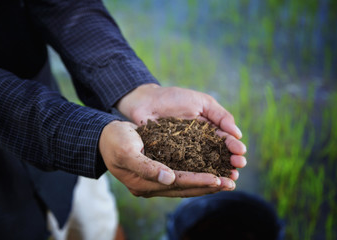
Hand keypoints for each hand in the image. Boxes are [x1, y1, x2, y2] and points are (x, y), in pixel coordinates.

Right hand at [99, 120, 236, 197]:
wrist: (105, 136)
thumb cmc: (114, 141)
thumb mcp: (127, 152)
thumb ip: (146, 167)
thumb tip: (169, 179)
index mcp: (144, 184)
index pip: (177, 184)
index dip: (198, 182)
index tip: (219, 180)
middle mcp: (152, 185)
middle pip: (185, 188)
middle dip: (208, 186)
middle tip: (230, 184)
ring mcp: (155, 180)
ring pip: (186, 184)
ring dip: (206, 182)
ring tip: (226, 180)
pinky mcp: (159, 171)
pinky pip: (182, 174)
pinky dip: (196, 173)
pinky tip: (209, 170)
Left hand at [116, 83, 246, 178]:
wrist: (146, 101)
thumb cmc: (174, 98)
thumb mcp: (201, 102)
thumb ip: (220, 115)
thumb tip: (238, 133)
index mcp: (208, 130)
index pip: (225, 140)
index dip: (234, 147)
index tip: (241, 153)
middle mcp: (199, 144)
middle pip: (218, 156)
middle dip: (230, 162)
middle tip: (238, 166)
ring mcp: (185, 152)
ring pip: (204, 165)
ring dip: (218, 172)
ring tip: (228, 178)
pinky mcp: (171, 159)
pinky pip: (184, 168)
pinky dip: (195, 175)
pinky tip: (204, 180)